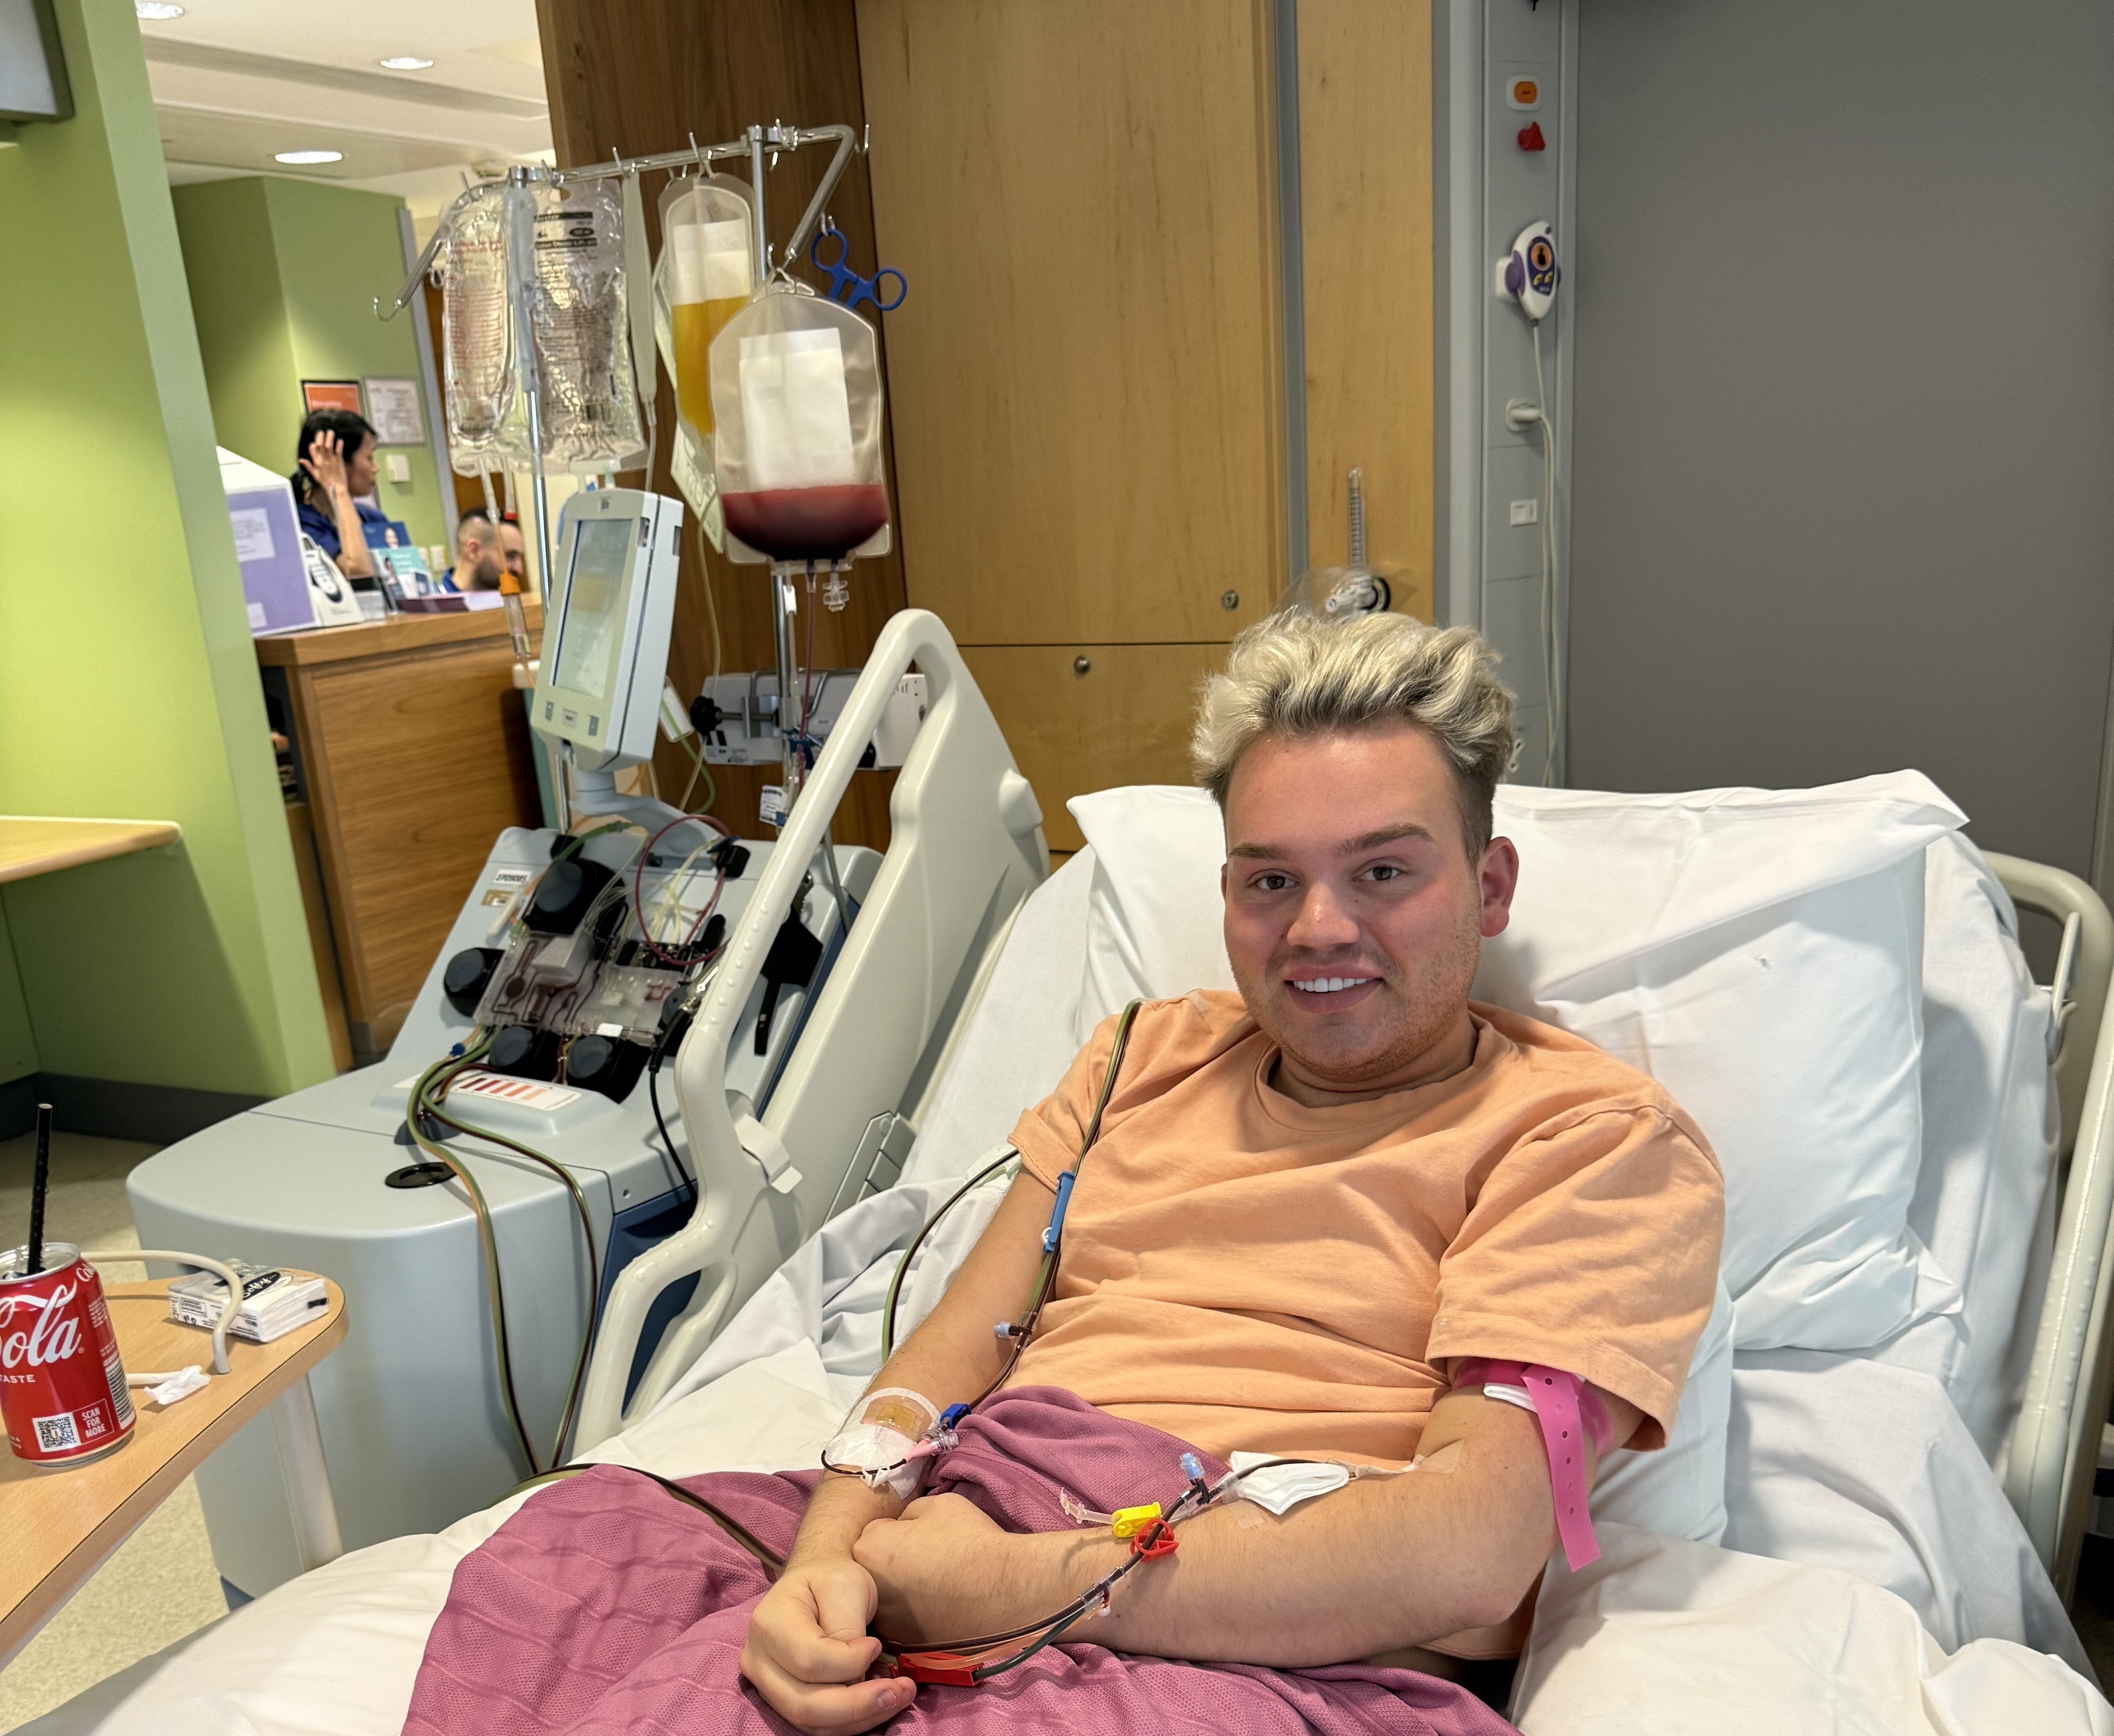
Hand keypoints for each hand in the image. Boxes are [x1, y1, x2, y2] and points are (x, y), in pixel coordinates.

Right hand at [300, 430, 348, 496]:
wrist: (337, 489)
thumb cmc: (325, 483)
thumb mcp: (315, 475)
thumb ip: (308, 466)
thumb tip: (300, 460)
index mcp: (316, 463)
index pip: (312, 450)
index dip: (313, 444)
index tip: (314, 441)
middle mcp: (323, 460)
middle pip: (320, 446)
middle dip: (320, 437)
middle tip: (321, 431)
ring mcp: (332, 460)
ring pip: (329, 446)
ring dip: (329, 438)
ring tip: (330, 431)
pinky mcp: (339, 461)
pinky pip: (339, 451)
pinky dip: (339, 445)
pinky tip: (340, 440)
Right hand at [739, 1551, 914, 1734]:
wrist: (815, 1580)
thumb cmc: (830, 1577)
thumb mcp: (844, 1585)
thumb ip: (846, 1629)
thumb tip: (858, 1676)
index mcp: (769, 1623)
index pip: (809, 1661)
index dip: (849, 1662)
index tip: (877, 1646)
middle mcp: (758, 1660)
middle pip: (804, 1704)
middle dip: (859, 1705)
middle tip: (901, 1691)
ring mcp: (766, 1684)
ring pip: (810, 1723)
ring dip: (859, 1718)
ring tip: (897, 1698)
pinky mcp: (783, 1700)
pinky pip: (815, 1724)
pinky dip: (850, 1721)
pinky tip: (878, 1704)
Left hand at [854, 1492, 1017, 1645]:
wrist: (1004, 1587)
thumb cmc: (969, 1539)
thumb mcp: (935, 1504)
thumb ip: (906, 1514)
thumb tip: (900, 1528)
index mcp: (870, 1549)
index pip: (874, 1532)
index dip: (899, 1530)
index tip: (921, 1535)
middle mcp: (871, 1589)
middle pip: (875, 1568)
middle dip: (892, 1562)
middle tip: (925, 1559)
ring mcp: (887, 1621)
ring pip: (887, 1598)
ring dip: (901, 1590)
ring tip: (934, 1583)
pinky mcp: (907, 1643)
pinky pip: (903, 1621)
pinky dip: (915, 1614)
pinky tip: (940, 1604)